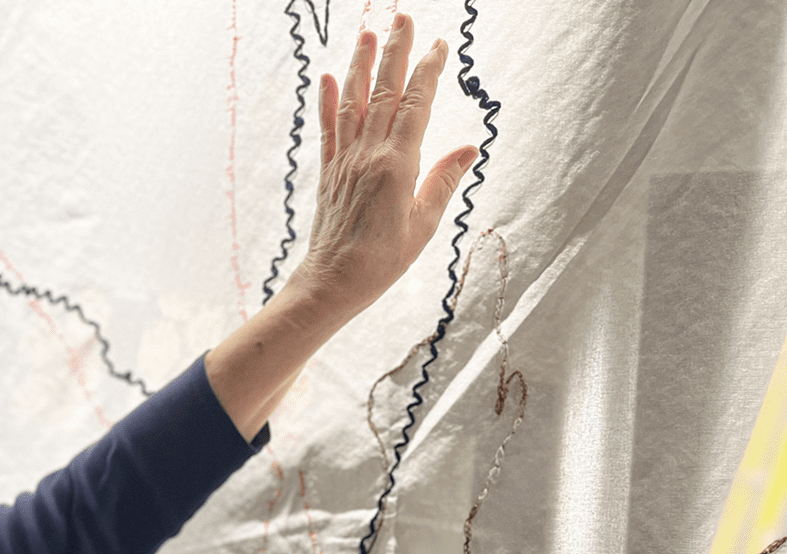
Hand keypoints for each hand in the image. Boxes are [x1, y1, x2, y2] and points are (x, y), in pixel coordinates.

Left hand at [292, 15, 476, 313]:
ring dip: (361, 65)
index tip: (438, 45)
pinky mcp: (328, 173)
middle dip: (394, 52)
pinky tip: (328, 77)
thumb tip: (468, 149)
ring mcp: (344, 161)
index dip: (427, 72)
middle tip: (401, 17)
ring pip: (353, 103)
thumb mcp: (423, 226)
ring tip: (367, 33)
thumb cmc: (382, 262)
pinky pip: (327, 130)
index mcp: (396, 165)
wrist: (331, 283)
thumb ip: (443, 182)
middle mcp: (367, 155)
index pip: (415, 105)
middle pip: (383, 92)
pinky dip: (328, 101)